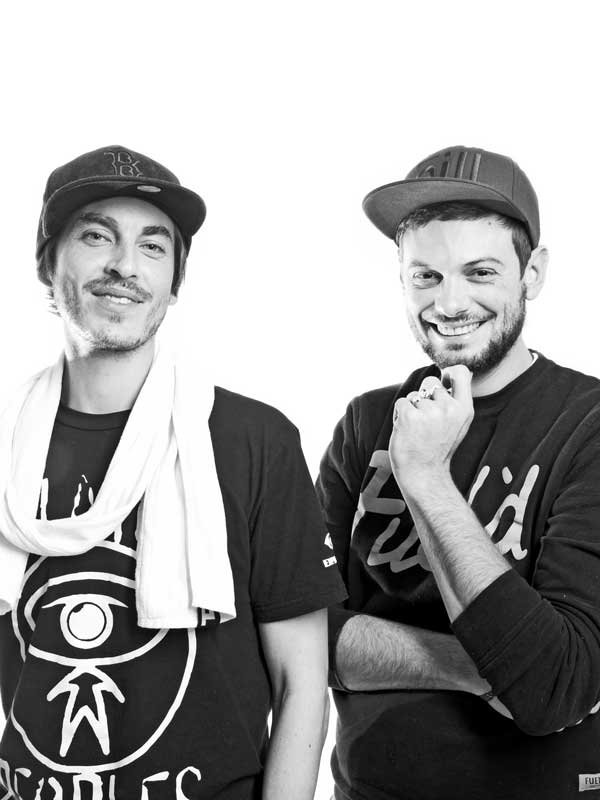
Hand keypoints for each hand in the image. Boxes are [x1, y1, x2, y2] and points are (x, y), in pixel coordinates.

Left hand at [388, 365, 473, 488]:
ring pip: (414, 395)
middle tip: (426, 421)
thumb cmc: (438, 449)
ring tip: (417, 430)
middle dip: (424, 396)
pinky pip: (401, 403)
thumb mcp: (458, 424)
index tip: (442, 381)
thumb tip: (449, 373)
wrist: (424, 475)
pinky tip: (407, 431)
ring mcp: (429, 412)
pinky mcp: (409, 416)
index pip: (460, 373)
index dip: (448, 372)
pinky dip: (400, 415)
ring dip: (412, 409)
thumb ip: (456, 400)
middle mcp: (449, 408)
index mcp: (464, 409)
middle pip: (430, 382)